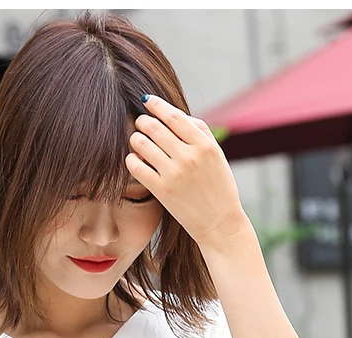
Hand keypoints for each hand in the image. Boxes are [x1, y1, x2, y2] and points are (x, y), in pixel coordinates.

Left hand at [126, 94, 248, 248]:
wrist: (220, 223)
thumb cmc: (219, 187)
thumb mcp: (216, 154)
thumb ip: (199, 131)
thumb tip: (173, 114)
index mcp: (204, 144)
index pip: (173, 116)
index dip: (156, 105)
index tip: (146, 100)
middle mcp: (188, 156)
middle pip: (155, 128)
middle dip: (143, 121)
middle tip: (140, 123)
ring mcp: (174, 174)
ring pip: (143, 145)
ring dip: (135, 139)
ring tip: (137, 141)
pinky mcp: (162, 191)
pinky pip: (137, 168)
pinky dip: (131, 159)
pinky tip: (134, 159)